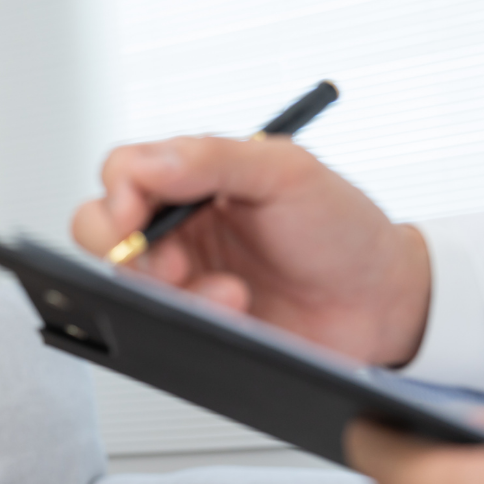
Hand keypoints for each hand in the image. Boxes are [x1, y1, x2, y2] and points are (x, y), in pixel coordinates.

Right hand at [71, 137, 431, 365]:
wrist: (383, 304)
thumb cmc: (343, 230)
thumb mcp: (287, 172)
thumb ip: (213, 158)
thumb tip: (144, 165)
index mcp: (194, 176)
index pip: (123, 172)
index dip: (118, 193)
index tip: (135, 214)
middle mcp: (179, 224)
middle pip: (100, 228)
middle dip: (127, 250)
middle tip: (172, 263)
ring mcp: (183, 276)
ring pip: (126, 283)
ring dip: (172, 292)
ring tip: (229, 293)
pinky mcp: (193, 322)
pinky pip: (157, 325)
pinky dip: (194, 321)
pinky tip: (237, 312)